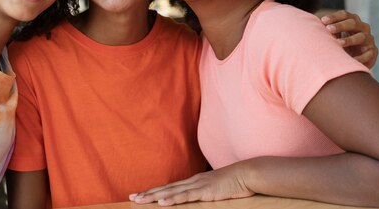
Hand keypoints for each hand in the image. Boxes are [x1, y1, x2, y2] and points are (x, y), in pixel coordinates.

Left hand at [129, 166, 253, 205]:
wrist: (247, 174)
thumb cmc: (233, 182)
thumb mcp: (215, 189)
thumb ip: (204, 192)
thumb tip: (196, 198)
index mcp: (193, 182)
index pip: (169, 188)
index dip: (154, 191)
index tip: (140, 195)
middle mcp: (192, 182)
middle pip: (165, 189)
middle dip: (148, 194)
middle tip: (132, 198)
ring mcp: (197, 186)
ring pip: (171, 192)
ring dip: (154, 197)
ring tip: (140, 200)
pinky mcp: (205, 192)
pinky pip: (186, 197)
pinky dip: (173, 200)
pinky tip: (162, 203)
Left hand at [321, 10, 377, 67]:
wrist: (354, 59)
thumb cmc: (339, 44)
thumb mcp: (334, 35)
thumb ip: (327, 30)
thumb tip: (310, 25)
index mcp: (352, 21)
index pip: (345, 14)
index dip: (334, 17)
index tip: (323, 20)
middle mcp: (362, 28)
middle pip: (353, 23)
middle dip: (340, 26)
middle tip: (328, 29)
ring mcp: (369, 39)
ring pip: (361, 37)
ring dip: (349, 40)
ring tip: (338, 44)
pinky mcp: (373, 52)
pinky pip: (368, 53)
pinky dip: (360, 57)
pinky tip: (351, 59)